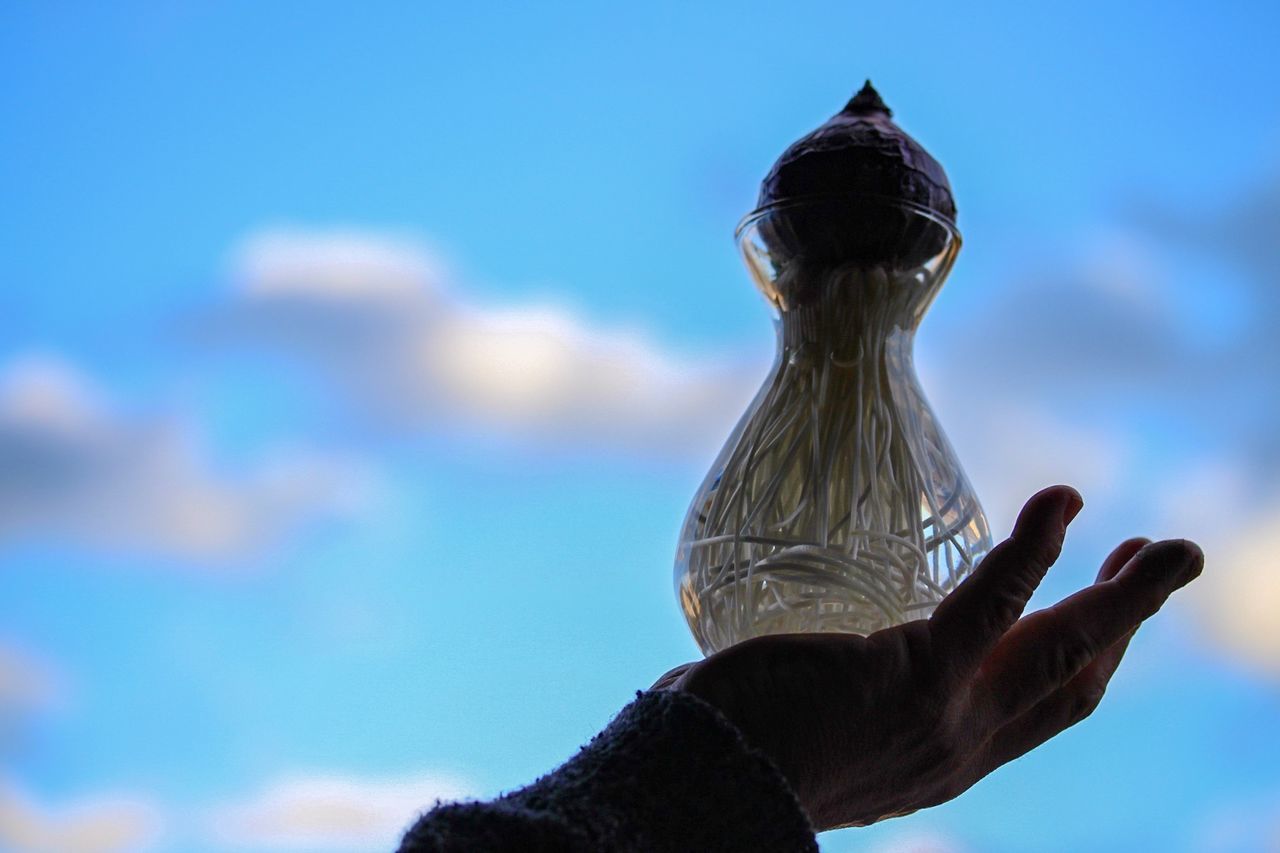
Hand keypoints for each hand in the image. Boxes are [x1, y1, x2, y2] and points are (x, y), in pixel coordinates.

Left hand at [652, 486, 1203, 830]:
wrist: (705, 780)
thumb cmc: (737, 745)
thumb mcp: (817, 731)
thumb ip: (843, 695)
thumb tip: (819, 654)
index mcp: (941, 757)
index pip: (1037, 710)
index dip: (1084, 658)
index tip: (1100, 602)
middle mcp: (960, 748)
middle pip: (1075, 685)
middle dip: (1128, 624)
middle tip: (1158, 562)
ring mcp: (946, 717)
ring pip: (1065, 653)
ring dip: (1128, 598)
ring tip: (1165, 548)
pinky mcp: (915, 677)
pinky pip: (994, 605)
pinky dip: (1033, 551)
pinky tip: (1062, 504)